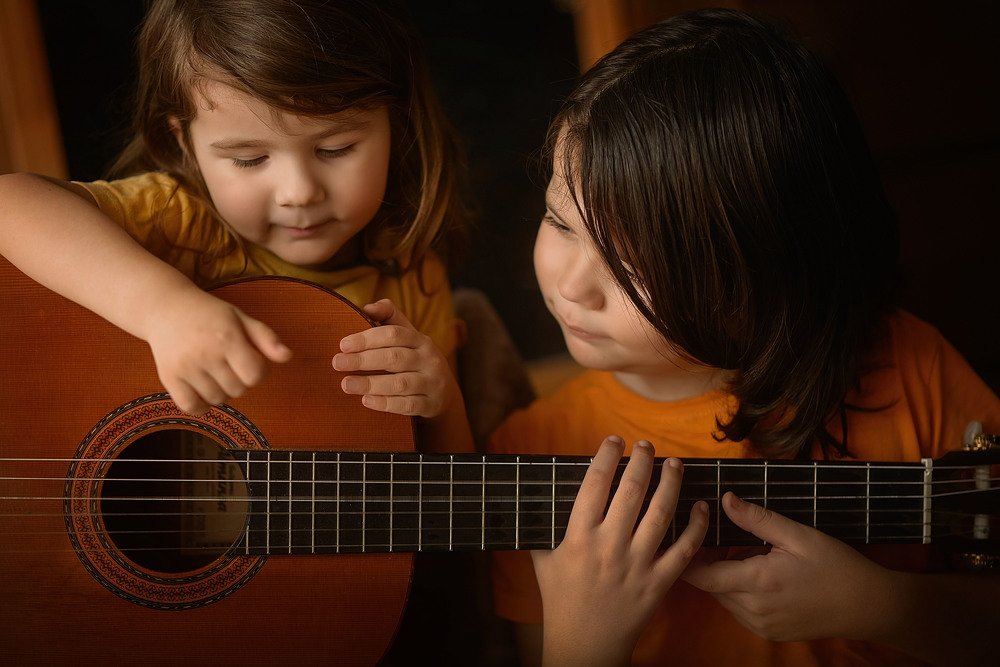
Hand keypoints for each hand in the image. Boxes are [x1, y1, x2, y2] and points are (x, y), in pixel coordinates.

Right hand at [144, 287, 291, 414]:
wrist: (166, 308)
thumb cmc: (209, 314)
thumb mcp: (241, 318)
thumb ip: (266, 338)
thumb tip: (287, 357)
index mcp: (227, 338)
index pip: (255, 376)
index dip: (259, 372)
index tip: (251, 362)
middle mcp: (205, 354)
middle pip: (238, 390)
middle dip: (241, 380)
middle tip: (230, 364)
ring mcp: (185, 367)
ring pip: (217, 399)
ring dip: (222, 391)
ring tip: (215, 372)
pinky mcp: (168, 378)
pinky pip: (192, 407)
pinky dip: (201, 404)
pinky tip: (202, 389)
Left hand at [332, 299, 457, 417]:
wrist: (444, 392)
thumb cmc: (415, 359)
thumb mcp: (408, 336)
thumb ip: (388, 317)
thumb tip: (367, 308)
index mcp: (420, 340)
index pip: (394, 334)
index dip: (367, 338)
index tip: (343, 345)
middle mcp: (429, 359)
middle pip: (395, 358)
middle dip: (364, 360)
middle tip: (337, 363)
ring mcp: (431, 383)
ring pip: (400, 383)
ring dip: (371, 383)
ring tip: (346, 384)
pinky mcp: (430, 405)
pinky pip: (407, 405)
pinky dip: (386, 403)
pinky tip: (366, 401)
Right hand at [531, 436, 708, 666]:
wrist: (583, 647)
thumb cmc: (560, 601)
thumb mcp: (542, 559)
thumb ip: (545, 525)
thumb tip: (543, 492)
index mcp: (577, 538)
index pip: (594, 484)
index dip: (606, 456)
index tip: (615, 441)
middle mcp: (608, 548)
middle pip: (631, 491)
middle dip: (642, 461)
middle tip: (646, 446)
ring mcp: (636, 566)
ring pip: (661, 513)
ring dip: (671, 483)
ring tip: (674, 464)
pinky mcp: (658, 584)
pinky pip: (684, 549)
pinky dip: (696, 525)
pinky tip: (700, 506)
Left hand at [681, 492, 896, 642]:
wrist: (867, 606)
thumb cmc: (835, 566)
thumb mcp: (798, 535)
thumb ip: (757, 518)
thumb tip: (725, 499)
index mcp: (758, 582)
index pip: (702, 575)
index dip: (687, 556)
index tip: (685, 535)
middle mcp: (754, 609)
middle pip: (711, 586)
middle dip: (708, 562)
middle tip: (718, 536)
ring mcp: (761, 626)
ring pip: (724, 598)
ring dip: (725, 577)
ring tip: (744, 554)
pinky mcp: (768, 633)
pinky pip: (739, 610)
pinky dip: (739, 592)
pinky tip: (759, 575)